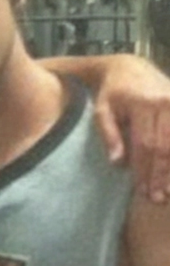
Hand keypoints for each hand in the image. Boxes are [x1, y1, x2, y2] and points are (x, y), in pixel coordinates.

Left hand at [93, 54, 169, 202]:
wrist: (130, 68)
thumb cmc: (112, 93)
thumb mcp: (102, 111)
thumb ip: (109, 135)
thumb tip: (117, 162)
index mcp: (142, 104)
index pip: (144, 144)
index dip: (144, 170)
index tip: (143, 191)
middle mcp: (165, 102)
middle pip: (164, 146)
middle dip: (161, 174)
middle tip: (158, 197)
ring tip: (169, 191)